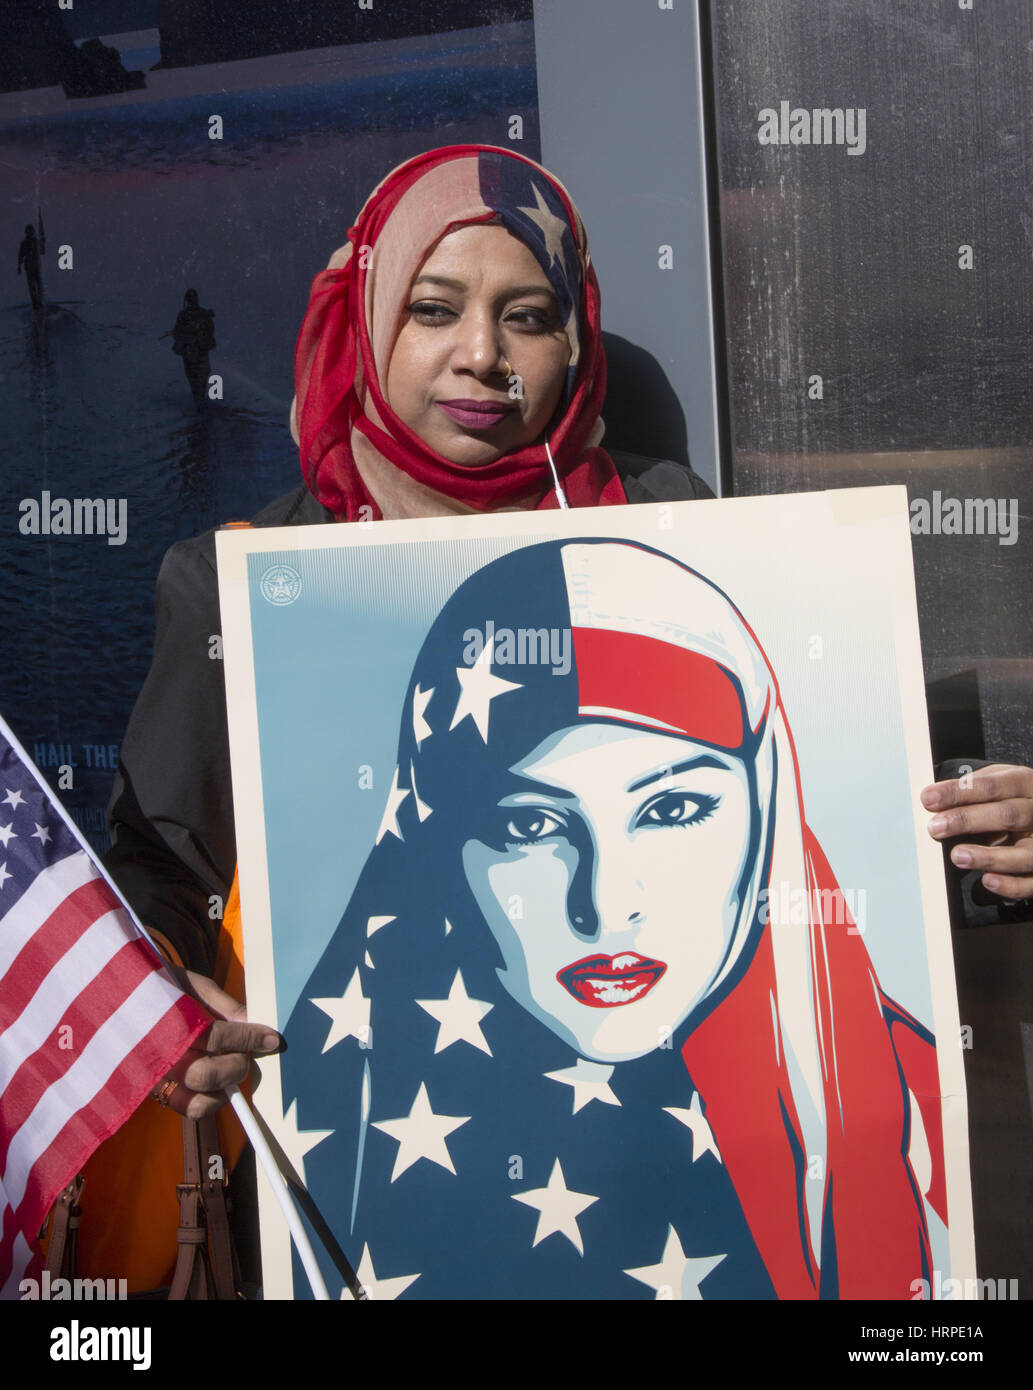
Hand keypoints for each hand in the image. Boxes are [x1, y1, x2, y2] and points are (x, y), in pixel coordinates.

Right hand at [153, 970, 282, 1120]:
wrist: (108, 996)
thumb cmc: (154, 984)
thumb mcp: (188, 983)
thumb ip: (222, 1005)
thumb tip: (254, 1021)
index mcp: (165, 1022)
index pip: (217, 1037)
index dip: (250, 1038)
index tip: (273, 1039)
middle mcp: (156, 1057)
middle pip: (208, 1075)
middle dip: (237, 1066)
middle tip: (247, 1054)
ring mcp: (150, 1080)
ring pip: (198, 1104)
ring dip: (224, 1089)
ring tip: (231, 1069)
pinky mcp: (150, 1093)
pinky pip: (185, 1109)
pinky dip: (208, 1102)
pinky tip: (217, 1085)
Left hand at [922, 763, 1032, 901]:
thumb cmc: (1013, 797)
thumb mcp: (998, 781)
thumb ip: (970, 788)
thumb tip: (932, 800)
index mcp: (1025, 784)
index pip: (992, 786)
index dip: (959, 792)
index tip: (928, 799)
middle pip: (1008, 815)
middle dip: (969, 821)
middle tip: (936, 827)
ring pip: (1023, 853)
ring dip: (988, 856)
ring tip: (958, 856)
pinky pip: (1031, 882)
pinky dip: (1011, 885)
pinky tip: (988, 880)